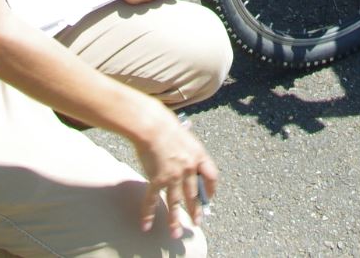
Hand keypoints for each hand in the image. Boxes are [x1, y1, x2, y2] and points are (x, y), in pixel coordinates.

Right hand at [133, 114, 218, 234]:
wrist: (152, 126)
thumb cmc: (166, 126)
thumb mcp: (186, 137)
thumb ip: (189, 152)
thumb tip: (187, 160)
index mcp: (199, 156)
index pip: (212, 176)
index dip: (211, 189)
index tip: (208, 198)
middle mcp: (188, 169)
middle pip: (194, 194)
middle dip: (195, 210)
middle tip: (197, 222)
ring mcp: (173, 176)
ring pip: (175, 202)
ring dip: (175, 219)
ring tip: (176, 233)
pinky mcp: (157, 179)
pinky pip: (153, 200)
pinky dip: (149, 213)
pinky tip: (147, 225)